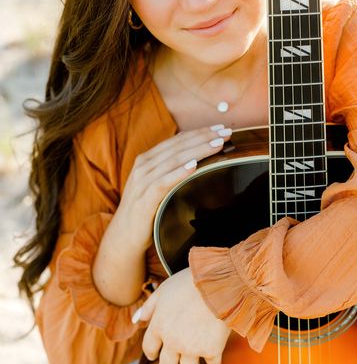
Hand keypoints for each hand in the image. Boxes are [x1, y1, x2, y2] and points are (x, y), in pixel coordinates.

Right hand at [113, 123, 231, 252]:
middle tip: (226, 132)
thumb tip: (195, 156)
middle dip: (203, 137)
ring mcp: (142, 181)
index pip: (177, 140)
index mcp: (147, 159)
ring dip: (197, 150)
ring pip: (173, 160)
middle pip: (178, 146)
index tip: (220, 128)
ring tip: (217, 144)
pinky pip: (163, 182)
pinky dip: (179, 172)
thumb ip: (170, 169)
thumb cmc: (145, 209)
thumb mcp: (156, 184)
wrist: (124, 236)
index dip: (199, 132)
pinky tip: (194, 166)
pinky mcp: (144, 199)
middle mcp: (143, 166)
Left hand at [133, 268, 230, 363]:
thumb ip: (149, 306)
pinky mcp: (211, 349)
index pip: (150, 346)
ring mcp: (192, 348)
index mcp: (159, 326)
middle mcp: (172, 342)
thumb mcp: (163, 290)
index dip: (151, 352)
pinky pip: (211, 361)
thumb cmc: (188, 282)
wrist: (216, 285)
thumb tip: (136, 320)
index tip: (152, 357)